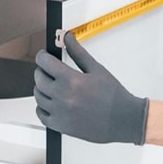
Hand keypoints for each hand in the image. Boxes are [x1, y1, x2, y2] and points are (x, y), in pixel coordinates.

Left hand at [33, 33, 148, 143]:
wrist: (123, 120)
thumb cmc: (114, 96)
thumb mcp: (96, 69)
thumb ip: (78, 52)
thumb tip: (67, 37)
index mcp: (71, 80)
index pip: (44, 63)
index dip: (42, 56)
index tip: (45, 56)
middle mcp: (62, 96)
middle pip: (39, 78)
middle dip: (42, 70)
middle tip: (50, 70)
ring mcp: (60, 113)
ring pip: (38, 96)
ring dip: (42, 88)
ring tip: (53, 86)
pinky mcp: (61, 126)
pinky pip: (41, 114)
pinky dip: (42, 107)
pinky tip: (51, 102)